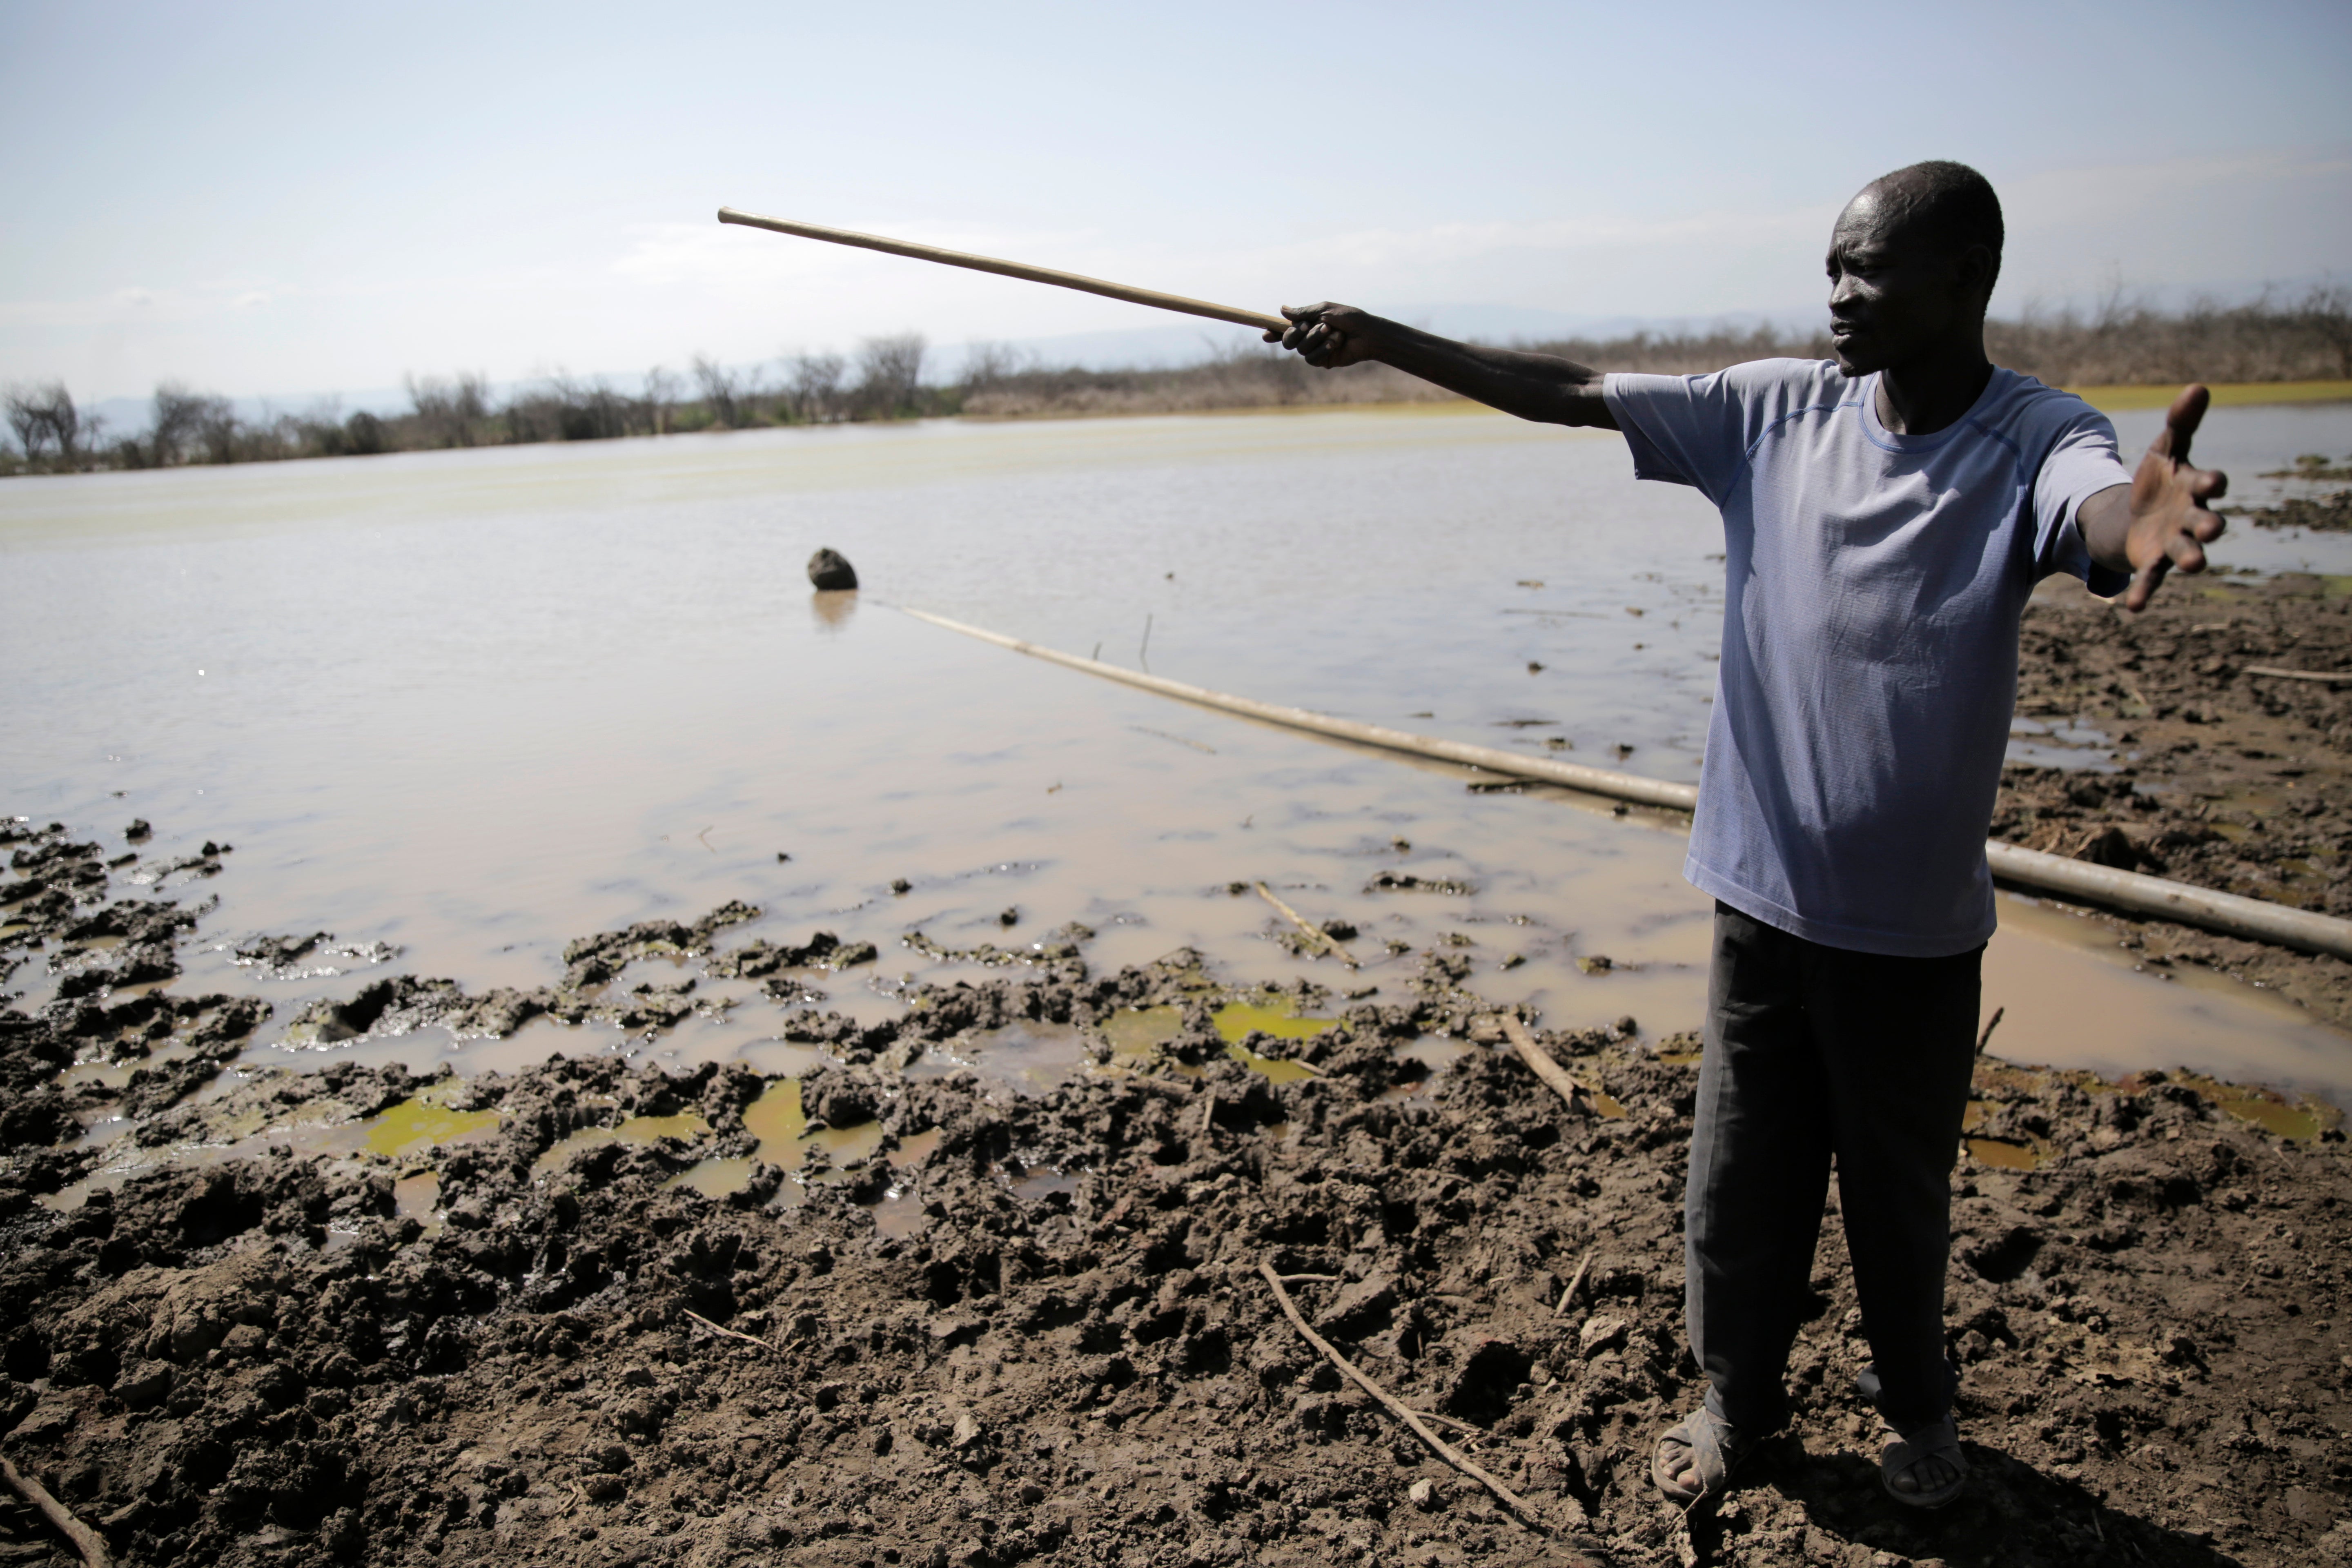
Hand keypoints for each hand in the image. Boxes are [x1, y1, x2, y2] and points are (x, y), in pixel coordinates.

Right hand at [1264, 302, 1378, 367]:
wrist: (1368, 334)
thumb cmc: (1350, 318)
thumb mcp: (1325, 310)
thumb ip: (1303, 312)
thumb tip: (1281, 309)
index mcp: (1308, 322)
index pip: (1285, 328)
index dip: (1273, 331)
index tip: (1265, 334)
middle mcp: (1309, 336)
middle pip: (1287, 341)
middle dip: (1295, 333)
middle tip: (1306, 326)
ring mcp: (1315, 349)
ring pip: (1300, 349)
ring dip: (1316, 338)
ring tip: (1333, 332)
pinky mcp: (1322, 361)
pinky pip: (1311, 359)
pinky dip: (1323, 349)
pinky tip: (1335, 344)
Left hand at [2112, 384, 2228, 612]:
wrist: (2136, 512)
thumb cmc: (2160, 478)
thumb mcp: (2166, 447)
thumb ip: (2181, 422)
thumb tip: (2197, 386)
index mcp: (2196, 489)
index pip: (2209, 484)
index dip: (2211, 483)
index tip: (2212, 481)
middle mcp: (2192, 519)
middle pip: (2206, 524)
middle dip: (2209, 526)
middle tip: (2211, 528)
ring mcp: (2174, 543)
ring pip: (2187, 554)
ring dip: (2191, 559)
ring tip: (2193, 566)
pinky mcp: (2153, 562)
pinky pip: (2150, 580)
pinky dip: (2143, 594)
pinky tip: (2132, 608)